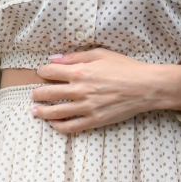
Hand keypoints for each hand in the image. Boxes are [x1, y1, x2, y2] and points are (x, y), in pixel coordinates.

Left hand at [31, 48, 180, 134]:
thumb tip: (54, 59)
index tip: (42, 73)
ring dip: (41, 111)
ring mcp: (86, 107)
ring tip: (35, 111)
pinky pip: (70, 127)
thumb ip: (75, 56)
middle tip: (34, 94)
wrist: (146, 87)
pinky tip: (53, 123)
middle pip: (48, 93)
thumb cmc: (126, 68)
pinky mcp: (94, 121)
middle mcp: (79, 90)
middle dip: (37, 93)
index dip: (42, 72)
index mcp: (80, 71)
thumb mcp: (101, 54)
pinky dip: (58, 126)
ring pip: (55, 112)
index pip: (50, 72)